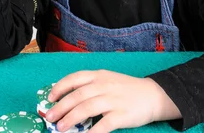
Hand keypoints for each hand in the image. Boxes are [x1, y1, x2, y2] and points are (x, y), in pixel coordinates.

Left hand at [45, 70, 181, 132]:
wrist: (154, 95)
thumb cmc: (127, 90)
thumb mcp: (108, 81)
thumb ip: (91, 87)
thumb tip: (66, 101)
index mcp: (100, 76)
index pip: (75, 78)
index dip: (60, 87)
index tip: (50, 97)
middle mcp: (105, 85)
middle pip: (78, 95)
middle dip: (61, 106)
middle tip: (50, 117)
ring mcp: (113, 100)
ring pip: (87, 108)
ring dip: (71, 118)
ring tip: (60, 128)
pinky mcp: (122, 115)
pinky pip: (103, 125)